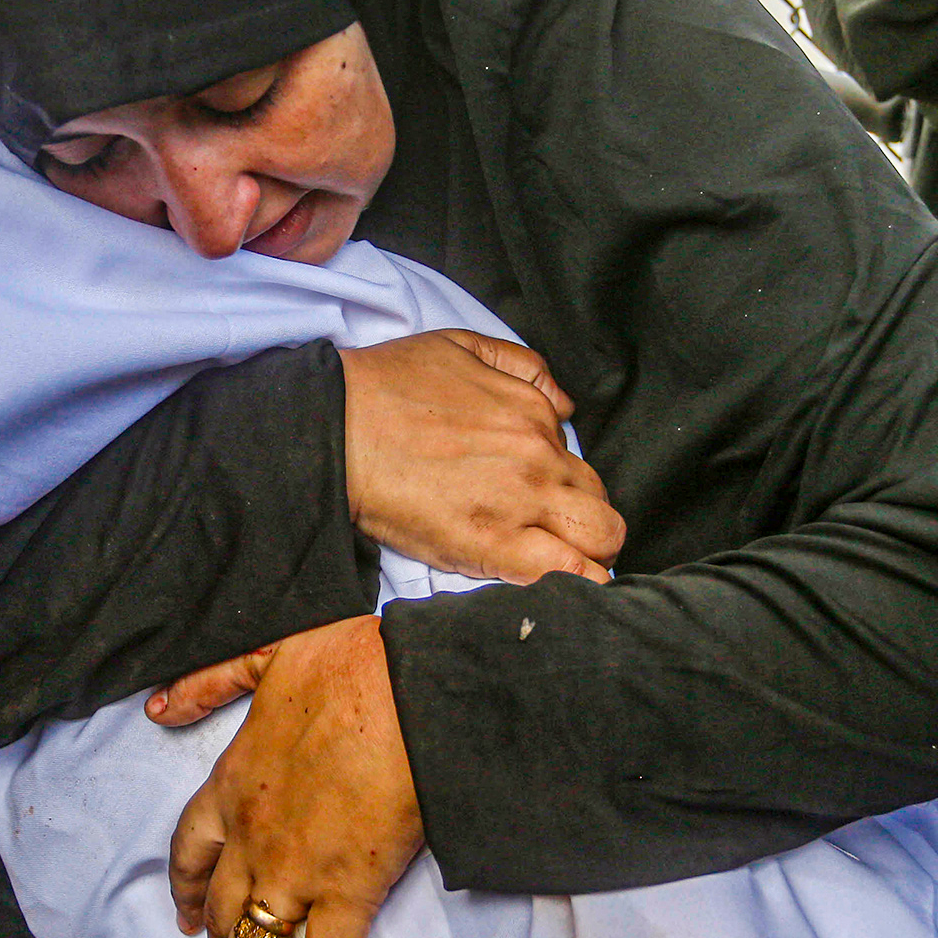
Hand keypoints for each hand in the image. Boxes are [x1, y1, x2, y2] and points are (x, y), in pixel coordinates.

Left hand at [167, 615, 420, 937]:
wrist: (410, 690)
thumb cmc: (347, 666)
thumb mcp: (263, 656)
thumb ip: (208, 683)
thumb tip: (158, 706)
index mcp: (230, 786)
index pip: (189, 854)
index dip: (185, 892)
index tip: (187, 918)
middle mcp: (252, 839)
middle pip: (221, 913)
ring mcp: (296, 870)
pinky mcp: (348, 891)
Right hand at [338, 330, 623, 584]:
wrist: (336, 428)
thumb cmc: (386, 386)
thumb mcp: (460, 346)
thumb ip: (522, 366)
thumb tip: (565, 405)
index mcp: (533, 413)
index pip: (577, 462)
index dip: (562, 486)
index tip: (539, 502)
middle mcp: (539, 458)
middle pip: (600, 504)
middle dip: (588, 524)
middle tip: (555, 539)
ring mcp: (522, 504)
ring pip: (600, 541)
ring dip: (592, 555)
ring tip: (563, 567)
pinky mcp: (495, 547)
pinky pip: (569, 574)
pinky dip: (580, 584)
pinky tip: (568, 591)